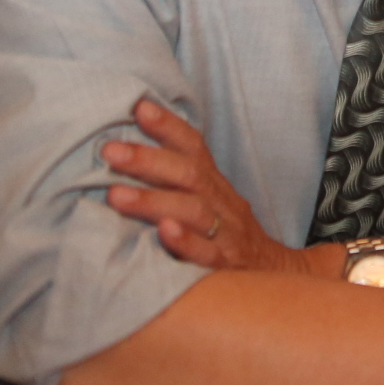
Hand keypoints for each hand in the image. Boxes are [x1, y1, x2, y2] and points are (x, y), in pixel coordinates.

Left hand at [102, 99, 310, 276]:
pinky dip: (185, 241)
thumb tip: (125, 156)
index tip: (139, 107)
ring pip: (193, 211)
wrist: (274, 277)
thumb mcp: (208, 204)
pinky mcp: (224, 266)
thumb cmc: (225, 238)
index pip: (194, 148)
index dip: (169, 126)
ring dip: (153, 201)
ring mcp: (225, 234)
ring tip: (115, 195)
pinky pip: (206, 253)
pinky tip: (163, 232)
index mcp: (214, 186)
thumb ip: (176, 184)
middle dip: (147, 160)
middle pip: (188, 174)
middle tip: (110, 150)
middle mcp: (221, 203)